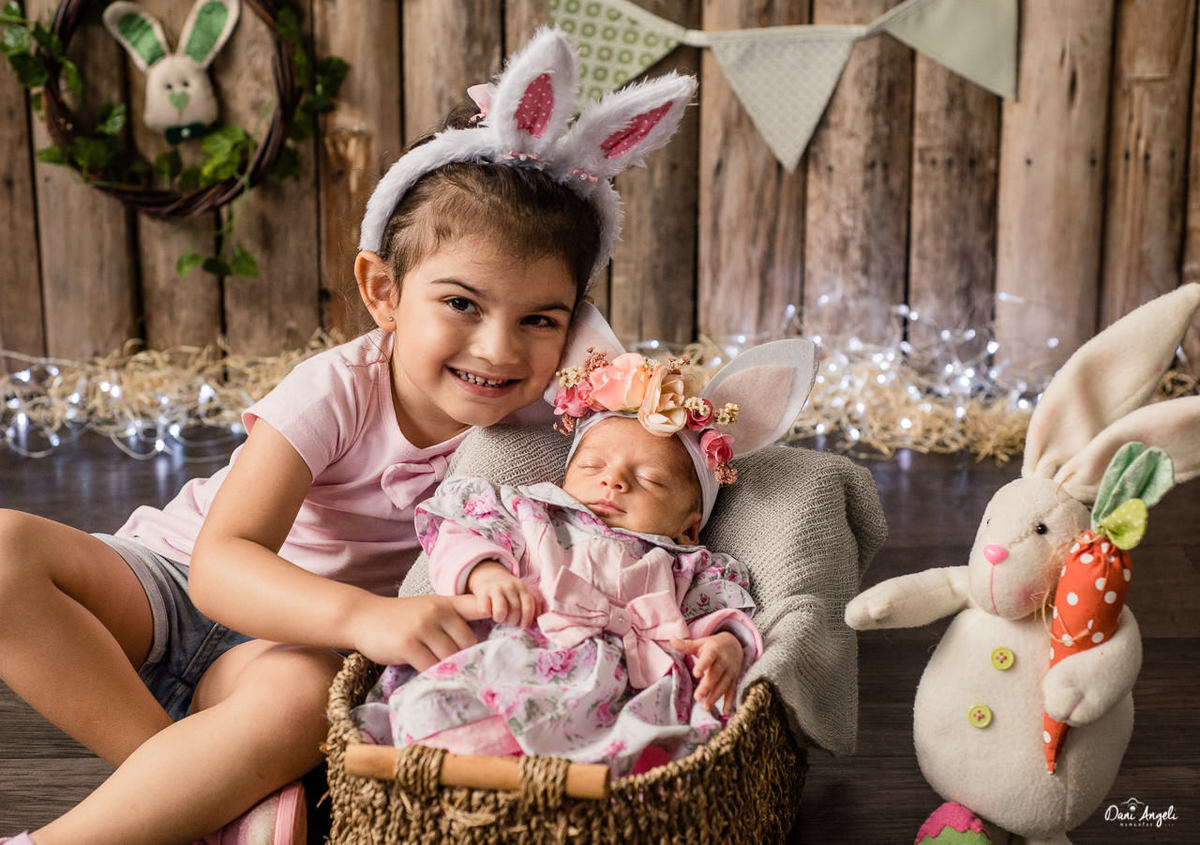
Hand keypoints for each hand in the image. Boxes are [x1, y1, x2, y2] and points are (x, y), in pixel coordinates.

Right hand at [349, 593, 488, 670]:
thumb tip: (478, 647)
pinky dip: (432, 674)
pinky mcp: (407, 644)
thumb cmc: (400, 618)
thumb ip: (451, 620)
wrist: (363, 617)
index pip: (480, 606)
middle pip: (467, 642)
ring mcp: (422, 627)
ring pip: (450, 656)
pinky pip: (429, 665)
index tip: (512, 630)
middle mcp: (437, 612)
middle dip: (466, 657)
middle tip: (467, 671)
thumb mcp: (428, 609)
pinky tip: (430, 676)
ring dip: (449, 668)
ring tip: (449, 676)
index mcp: (446, 603)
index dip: (499, 615)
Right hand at [466, 561, 538, 627]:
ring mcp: (496, 589)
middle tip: (509, 621)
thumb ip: (532, 603)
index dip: (527, 618)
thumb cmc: (508, 590)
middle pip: (515, 610)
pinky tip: (488, 612)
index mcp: (522, 588)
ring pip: (501, 611)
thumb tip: (538, 617)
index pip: (529, 604)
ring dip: (500, 618)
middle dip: (513, 620)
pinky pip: (485, 610)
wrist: (488, 574)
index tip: (524, 626)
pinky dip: (487, 614)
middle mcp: (510, 587)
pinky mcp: (483, 592)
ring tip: (499, 618)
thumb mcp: (521, 592)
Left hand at [671, 632, 743, 714]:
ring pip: (723, 685)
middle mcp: (723, 662)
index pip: (708, 658)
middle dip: (707, 687)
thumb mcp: (700, 643)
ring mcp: (730, 671)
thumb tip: (671, 639)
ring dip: (715, 696)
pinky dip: (729, 702)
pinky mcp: (733, 679)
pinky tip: (725, 712)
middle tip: (697, 697)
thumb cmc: (712, 645)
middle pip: (715, 675)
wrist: (734, 645)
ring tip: (705, 707)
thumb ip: (686, 645)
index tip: (695, 673)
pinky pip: (732, 691)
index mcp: (714, 651)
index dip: (702, 665)